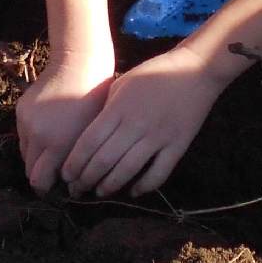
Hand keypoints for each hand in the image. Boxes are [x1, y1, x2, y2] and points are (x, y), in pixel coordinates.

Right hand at [16, 54, 114, 194]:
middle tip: (57, 175)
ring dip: (37, 158)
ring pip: (25, 154)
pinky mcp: (20, 110)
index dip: (49, 190)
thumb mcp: (92, 135)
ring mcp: (26, 122)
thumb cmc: (96, 100)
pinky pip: (23, 136)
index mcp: (57, 143)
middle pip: (29, 171)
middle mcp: (37, 135)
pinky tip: (50, 131)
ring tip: (54, 152)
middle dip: (42, 177)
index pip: (40, 182)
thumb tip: (74, 188)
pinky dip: (33, 140)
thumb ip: (80, 163)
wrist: (79, 64)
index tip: (60, 190)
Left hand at [62, 47, 224, 197]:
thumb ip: (106, 109)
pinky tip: (133, 191)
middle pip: (104, 160)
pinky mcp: (178, 146)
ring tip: (100, 192)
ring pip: (128, 170)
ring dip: (110, 185)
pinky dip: (145, 186)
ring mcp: (158, 137)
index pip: (89, 142)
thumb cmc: (154, 74)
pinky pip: (159, 173)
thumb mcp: (122, 83)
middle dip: (86, 179)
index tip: (66, 176)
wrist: (195, 70)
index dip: (75, 163)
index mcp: (118, 109)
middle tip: (78, 190)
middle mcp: (135, 125)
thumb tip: (91, 135)